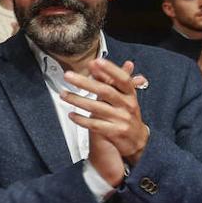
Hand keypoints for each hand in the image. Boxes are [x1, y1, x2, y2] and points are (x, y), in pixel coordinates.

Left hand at [62, 59, 148, 185]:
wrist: (137, 140)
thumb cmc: (127, 114)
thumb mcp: (123, 97)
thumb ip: (109, 80)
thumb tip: (95, 64)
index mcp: (130, 94)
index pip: (122, 79)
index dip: (110, 70)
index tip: (95, 62)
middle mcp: (128, 105)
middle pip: (106, 91)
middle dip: (85, 83)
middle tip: (68, 76)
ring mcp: (121, 119)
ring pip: (96, 108)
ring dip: (77, 100)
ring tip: (63, 94)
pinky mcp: (115, 132)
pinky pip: (95, 125)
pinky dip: (82, 120)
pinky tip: (71, 114)